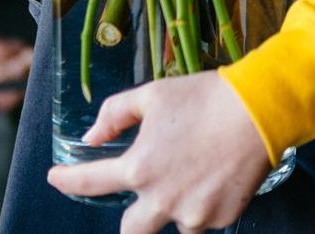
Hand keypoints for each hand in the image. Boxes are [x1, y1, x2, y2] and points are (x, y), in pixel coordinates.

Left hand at [46, 71, 270, 233]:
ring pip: (173, 224)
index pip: (90, 182)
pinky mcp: (220, 219)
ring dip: (175, 206)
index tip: (55, 178)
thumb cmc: (204, 97)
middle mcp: (161, 200)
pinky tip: (217, 174)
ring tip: (196, 172)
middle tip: (144, 197)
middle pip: (131, 232)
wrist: (259, 110)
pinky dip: (204, 202)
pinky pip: (203, 219)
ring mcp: (192, 215)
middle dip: (132, 221)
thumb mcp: (153, 94)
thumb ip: (115, 114)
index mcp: (139, 168)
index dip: (67, 181)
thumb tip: (91, 136)